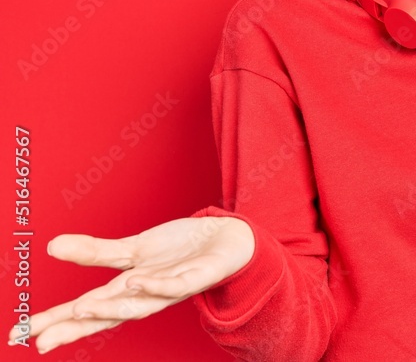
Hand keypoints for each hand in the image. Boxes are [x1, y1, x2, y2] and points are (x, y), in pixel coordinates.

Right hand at [7, 216, 253, 354]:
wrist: (229, 240)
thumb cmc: (180, 250)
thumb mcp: (133, 248)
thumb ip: (95, 252)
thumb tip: (51, 246)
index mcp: (129, 290)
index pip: (87, 311)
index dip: (56, 323)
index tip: (21, 334)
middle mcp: (148, 295)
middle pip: (108, 316)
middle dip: (75, 328)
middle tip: (43, 340)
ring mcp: (173, 287)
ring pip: (140, 305)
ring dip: (112, 308)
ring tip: (82, 307)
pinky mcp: (199, 276)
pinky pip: (177, 284)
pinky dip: (156, 286)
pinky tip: (136, 282)